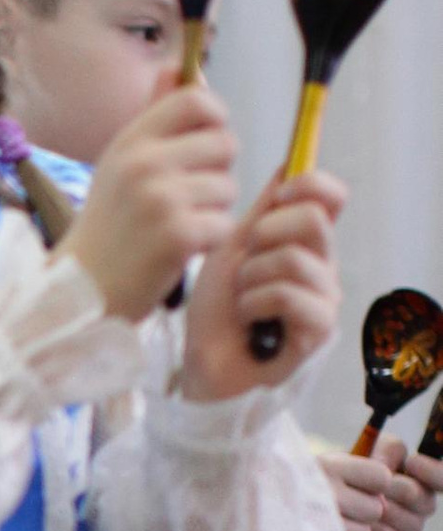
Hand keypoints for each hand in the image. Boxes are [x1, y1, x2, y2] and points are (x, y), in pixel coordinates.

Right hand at [56, 82, 240, 321]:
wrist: (78, 292)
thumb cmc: (105, 230)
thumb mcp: (118, 165)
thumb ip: (152, 116)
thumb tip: (176, 66)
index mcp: (130, 141)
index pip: (196, 100)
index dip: (216, 118)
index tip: (208, 142)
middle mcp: (144, 162)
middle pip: (225, 143)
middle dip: (220, 171)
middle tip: (194, 196)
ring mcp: (161, 198)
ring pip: (228, 187)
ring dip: (216, 210)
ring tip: (182, 226)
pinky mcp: (178, 234)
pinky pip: (224, 223)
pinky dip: (211, 240)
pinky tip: (183, 250)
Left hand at [179, 163, 345, 397]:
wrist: (200, 366)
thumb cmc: (216, 313)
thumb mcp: (231, 249)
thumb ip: (262, 211)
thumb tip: (290, 163)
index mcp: (304, 244)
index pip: (331, 196)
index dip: (308, 184)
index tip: (279, 195)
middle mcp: (322, 268)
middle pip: (314, 218)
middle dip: (265, 234)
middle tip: (244, 264)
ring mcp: (324, 300)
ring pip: (295, 258)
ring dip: (251, 277)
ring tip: (241, 300)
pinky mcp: (317, 332)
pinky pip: (290, 295)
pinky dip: (255, 303)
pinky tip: (247, 320)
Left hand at [328, 439, 442, 530]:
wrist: (334, 500)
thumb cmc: (357, 470)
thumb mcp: (371, 450)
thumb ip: (386, 450)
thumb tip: (387, 467)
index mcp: (425, 479)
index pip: (442, 479)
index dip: (434, 472)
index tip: (411, 462)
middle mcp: (424, 504)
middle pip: (423, 500)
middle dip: (395, 490)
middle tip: (374, 487)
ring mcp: (413, 527)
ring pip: (410, 522)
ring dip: (383, 512)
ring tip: (361, 503)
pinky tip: (360, 523)